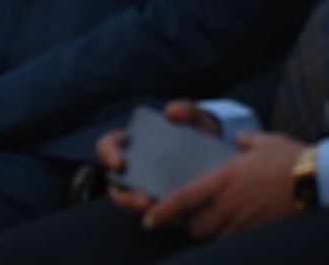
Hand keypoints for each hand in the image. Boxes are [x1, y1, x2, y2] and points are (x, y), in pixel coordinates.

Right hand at [99, 99, 220, 214]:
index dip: (108, 156)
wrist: (222, 156)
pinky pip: (160, 217)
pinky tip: (186, 216)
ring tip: (169, 215)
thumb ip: (187, 110)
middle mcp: (133, 170)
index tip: (120, 163)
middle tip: (145, 201)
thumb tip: (171, 111)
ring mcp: (146, 190)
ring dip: (150, 213)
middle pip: (116, 187)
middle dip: (127, 198)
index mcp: (131, 144)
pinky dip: (171, 218)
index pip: (107, 148)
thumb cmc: (199, 134)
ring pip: (136, 206)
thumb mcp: (196, 119)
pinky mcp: (165, 207)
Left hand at [143, 131, 306, 240]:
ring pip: (216, 237)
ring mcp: (247, 220)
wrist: (320, 179)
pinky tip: (240, 229)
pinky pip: (238, 241)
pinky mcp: (263, 231)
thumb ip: (246, 141)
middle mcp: (230, 203)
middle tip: (194, 218)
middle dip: (192, 226)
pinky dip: (233, 237)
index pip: (184, 198)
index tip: (150, 219)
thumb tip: (240, 139)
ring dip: (213, 233)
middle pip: (196, 227)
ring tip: (218, 223)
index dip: (163, 211)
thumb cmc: (291, 157)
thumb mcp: (263, 141)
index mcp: (224, 178)